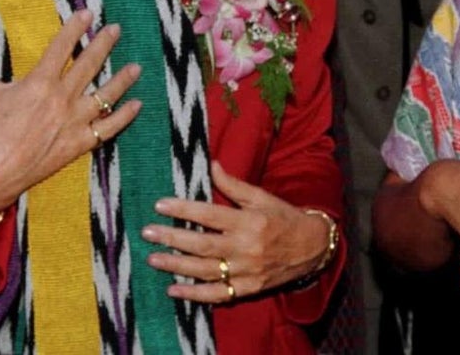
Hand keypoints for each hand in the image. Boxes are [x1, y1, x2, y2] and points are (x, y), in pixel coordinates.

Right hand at [0, 10, 141, 221]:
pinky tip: (137, 105)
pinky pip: (108, 128)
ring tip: (137, 66)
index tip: (87, 14)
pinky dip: (124, 117)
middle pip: (89, 65)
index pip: (61, 47)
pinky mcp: (78, 143)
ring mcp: (73, 122)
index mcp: (39, 83)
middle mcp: (61, 99)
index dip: (75, 28)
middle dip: (104, 44)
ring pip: (105, 95)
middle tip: (117, 29)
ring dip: (122, 80)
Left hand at [142, 161, 333, 302]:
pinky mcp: (248, 288)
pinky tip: (174, 290)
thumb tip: (211, 164)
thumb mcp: (262, 196)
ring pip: (206, 270)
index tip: (160, 205)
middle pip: (203, 244)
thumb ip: (235, 185)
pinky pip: (218, 294)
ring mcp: (246, 271)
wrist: (312, 247)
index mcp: (250, 221)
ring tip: (153, 258)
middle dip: (173, 238)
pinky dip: (195, 295)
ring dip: (177, 266)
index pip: (211, 214)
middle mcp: (247, 247)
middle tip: (148, 232)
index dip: (184, 209)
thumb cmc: (284, 217)